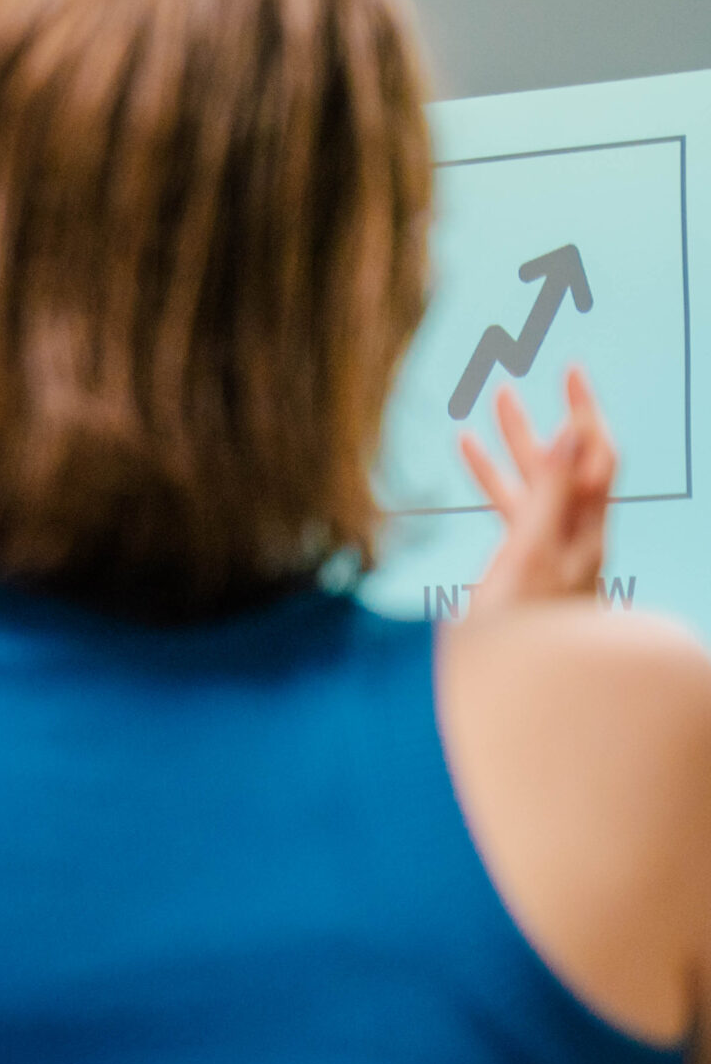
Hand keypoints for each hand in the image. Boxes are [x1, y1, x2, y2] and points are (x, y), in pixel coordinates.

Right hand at [460, 368, 616, 612]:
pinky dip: (491, 476)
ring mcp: (550, 549)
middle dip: (544, 418)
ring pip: (534, 482)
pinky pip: (510, 508)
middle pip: (565, 463)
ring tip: (493, 402)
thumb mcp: (533, 552)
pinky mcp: (525, 565)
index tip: (571, 369)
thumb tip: (574, 431)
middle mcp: (574, 534)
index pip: (594, 454)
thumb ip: (551, 491)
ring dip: (514, 441)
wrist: (530, 694)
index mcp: (583, 528)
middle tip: (522, 376)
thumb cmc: (530, 631)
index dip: (585, 410)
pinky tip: (468, 453)